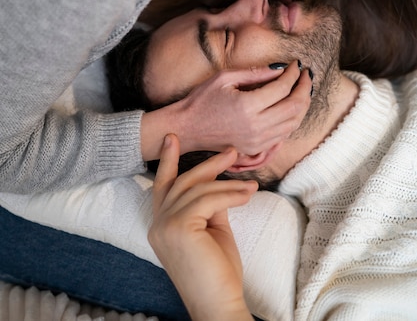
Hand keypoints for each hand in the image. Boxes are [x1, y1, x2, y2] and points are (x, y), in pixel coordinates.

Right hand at [148, 134, 255, 320]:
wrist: (220, 304)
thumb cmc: (218, 272)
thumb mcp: (213, 229)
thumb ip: (209, 204)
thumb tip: (218, 182)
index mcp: (161, 225)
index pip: (163, 187)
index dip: (168, 162)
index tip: (172, 138)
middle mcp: (157, 224)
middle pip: (181, 182)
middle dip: (206, 164)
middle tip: (230, 151)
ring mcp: (165, 226)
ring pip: (198, 190)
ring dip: (228, 183)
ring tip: (251, 183)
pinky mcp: (179, 228)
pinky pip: (208, 200)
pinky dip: (230, 194)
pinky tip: (247, 193)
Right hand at [174, 59, 310, 155]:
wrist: (187, 128)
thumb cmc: (201, 100)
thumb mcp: (224, 78)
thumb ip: (254, 73)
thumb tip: (279, 68)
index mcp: (247, 106)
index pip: (282, 88)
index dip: (293, 74)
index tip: (296, 65)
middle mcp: (255, 126)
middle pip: (294, 107)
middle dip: (304, 88)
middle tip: (305, 75)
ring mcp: (256, 141)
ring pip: (293, 123)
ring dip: (302, 105)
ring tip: (302, 89)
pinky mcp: (255, 149)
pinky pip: (283, 135)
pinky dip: (292, 120)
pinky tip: (290, 107)